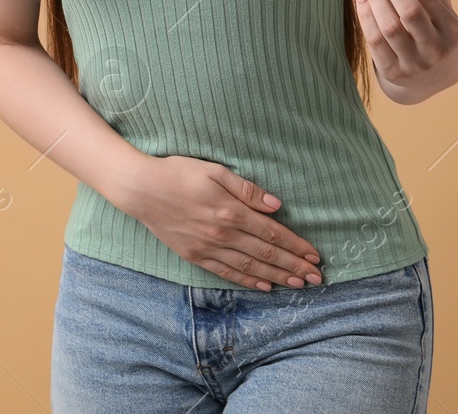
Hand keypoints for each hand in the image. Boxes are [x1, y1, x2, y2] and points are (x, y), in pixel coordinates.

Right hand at [124, 155, 324, 290]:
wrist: (140, 189)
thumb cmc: (177, 173)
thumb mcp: (214, 171)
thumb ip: (246, 190)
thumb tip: (276, 205)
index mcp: (230, 211)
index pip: (272, 233)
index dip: (296, 245)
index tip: (315, 255)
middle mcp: (222, 234)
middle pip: (266, 254)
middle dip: (294, 266)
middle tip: (317, 277)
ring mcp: (208, 248)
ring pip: (250, 267)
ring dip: (277, 277)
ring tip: (299, 285)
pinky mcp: (195, 256)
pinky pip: (227, 272)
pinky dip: (248, 281)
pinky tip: (264, 286)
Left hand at [357, 0, 457, 103]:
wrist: (432, 79)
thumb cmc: (434, 35)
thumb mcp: (442, 18)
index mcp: (453, 31)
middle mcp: (436, 49)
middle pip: (410, 11)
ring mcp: (414, 64)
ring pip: (390, 27)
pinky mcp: (393, 72)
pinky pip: (374, 40)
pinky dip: (365, 15)